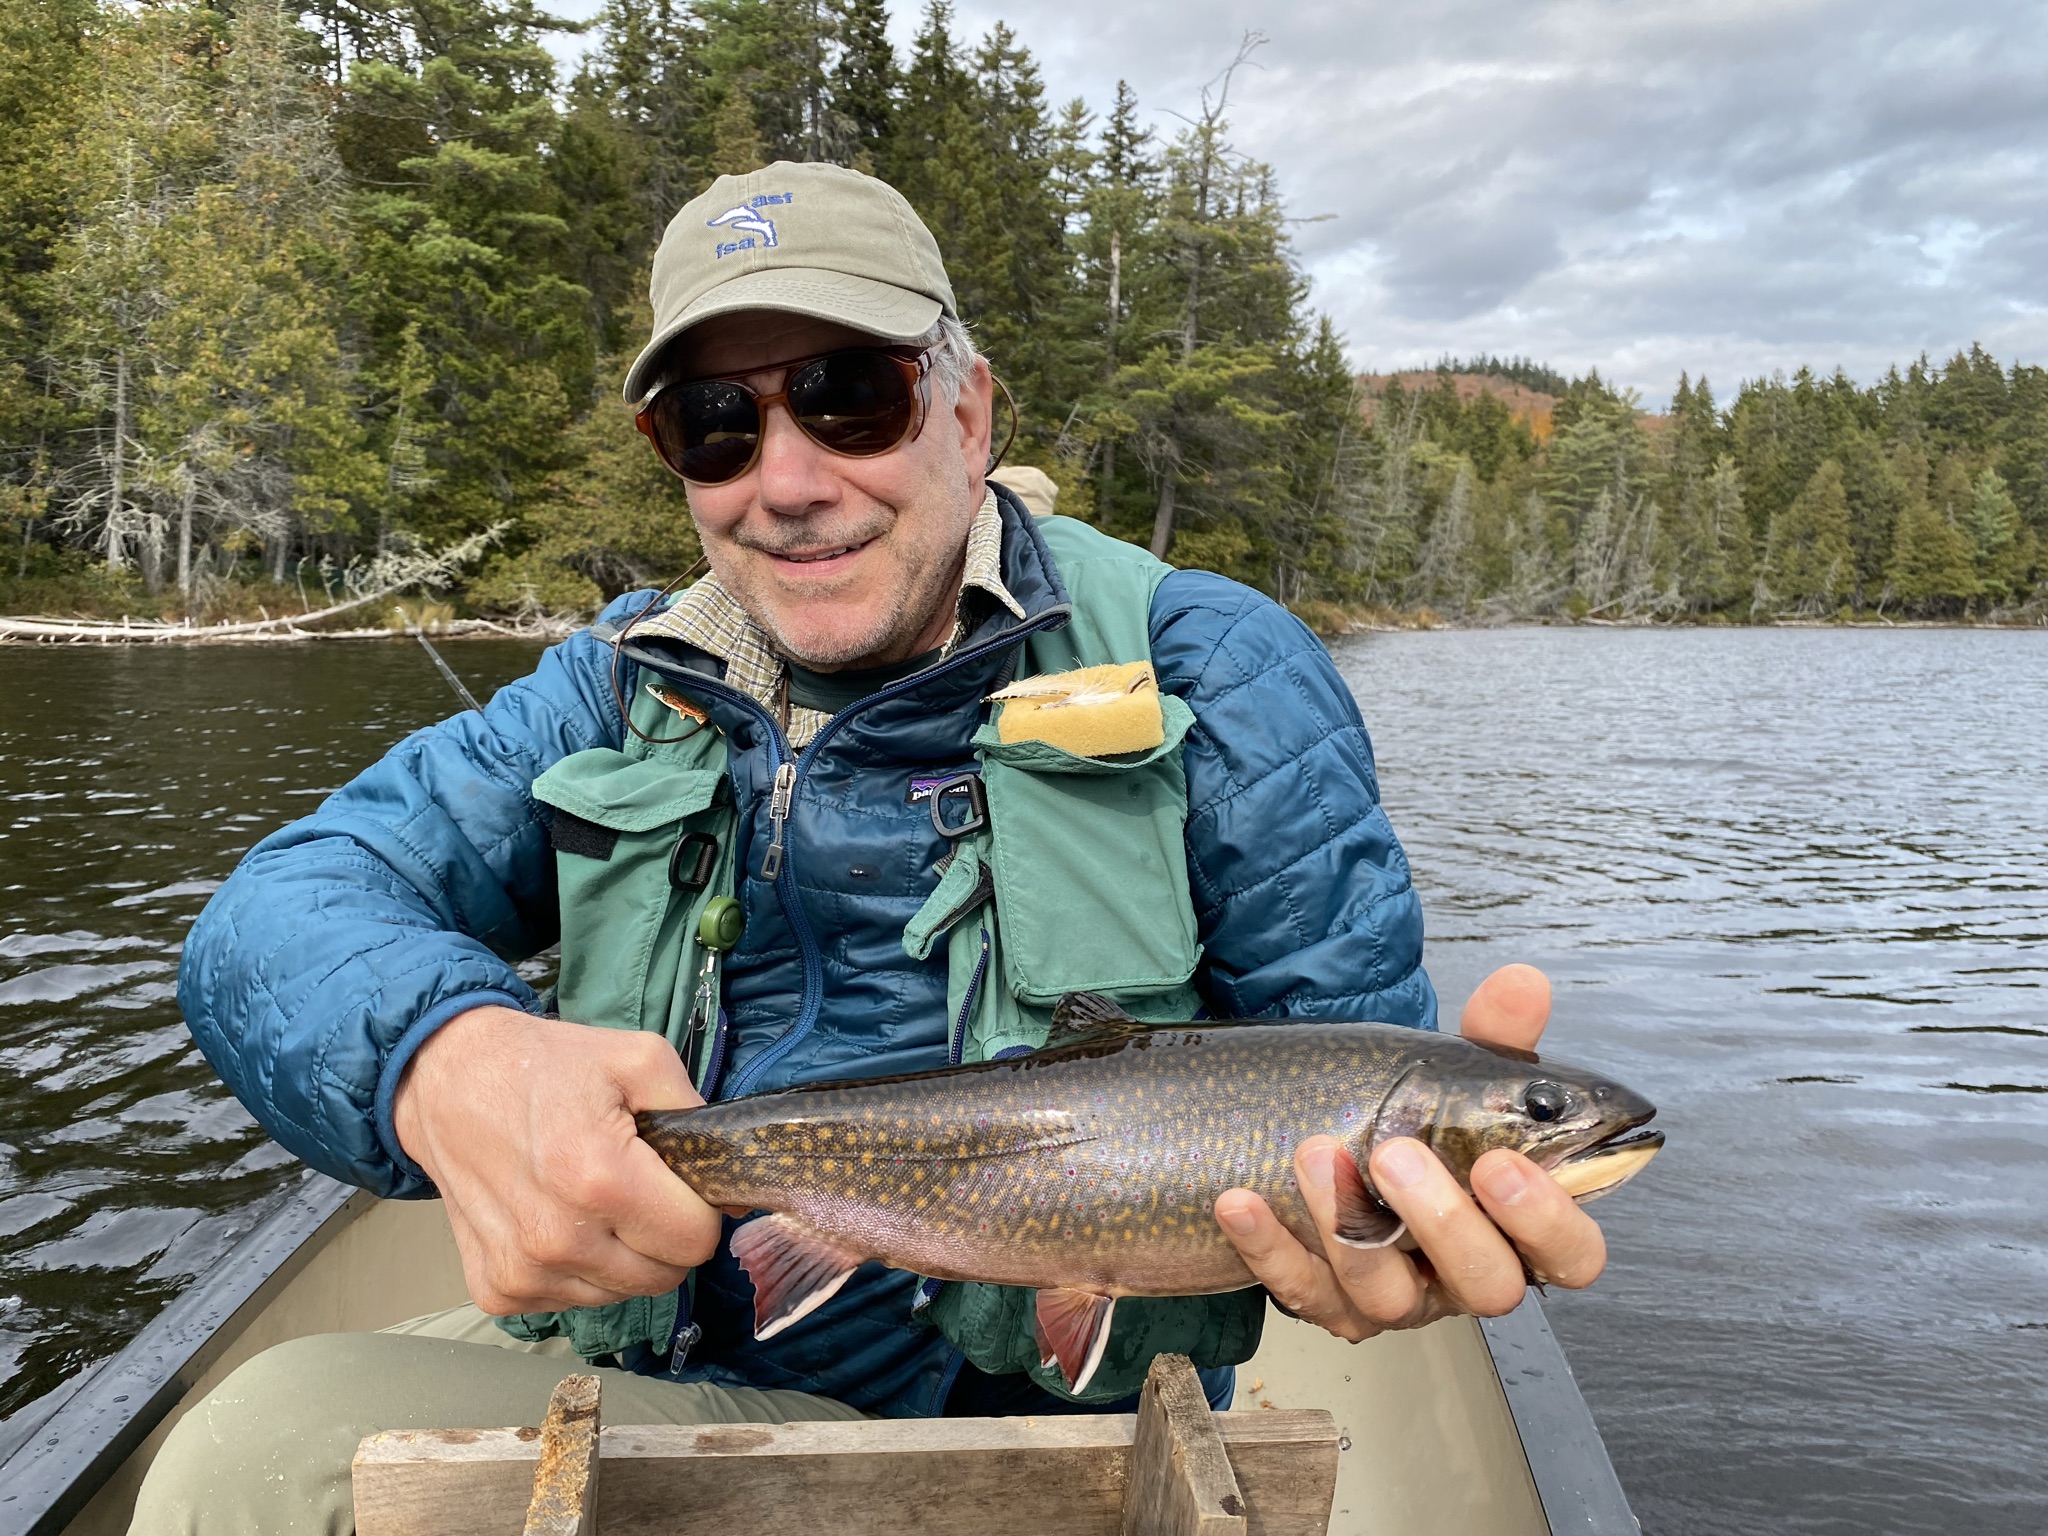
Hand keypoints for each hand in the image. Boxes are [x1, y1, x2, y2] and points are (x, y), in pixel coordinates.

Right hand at [393, 1006, 722, 1314]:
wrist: (446, 1082)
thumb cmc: (545, 1068)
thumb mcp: (638, 1059)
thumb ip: (696, 1115)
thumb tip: (732, 1180)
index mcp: (598, 1178)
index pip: (694, 1240)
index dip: (699, 1209)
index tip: (678, 1182)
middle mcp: (557, 1238)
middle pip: (663, 1277)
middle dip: (666, 1236)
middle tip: (640, 1190)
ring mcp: (523, 1272)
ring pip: (622, 1293)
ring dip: (623, 1256)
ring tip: (594, 1200)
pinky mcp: (498, 1291)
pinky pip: (574, 1300)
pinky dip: (580, 1270)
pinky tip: (560, 1220)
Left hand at [1212, 964, 1607, 1340]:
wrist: (1335, 1134)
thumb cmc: (1420, 1118)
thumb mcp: (1457, 1076)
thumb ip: (1495, 1036)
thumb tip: (1522, 981)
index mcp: (1519, 1227)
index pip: (1571, 1255)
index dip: (1546, 1220)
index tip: (1500, 1163)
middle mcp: (1466, 1274)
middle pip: (1487, 1285)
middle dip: (1443, 1222)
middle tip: (1396, 1153)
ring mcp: (1397, 1298)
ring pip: (1386, 1295)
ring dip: (1347, 1223)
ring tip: (1315, 1151)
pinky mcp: (1328, 1303)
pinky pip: (1301, 1290)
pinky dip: (1267, 1248)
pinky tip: (1240, 1203)